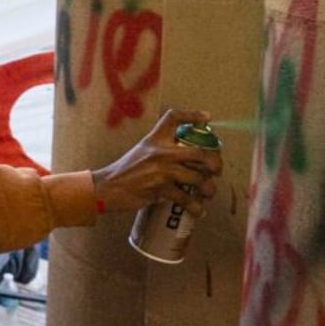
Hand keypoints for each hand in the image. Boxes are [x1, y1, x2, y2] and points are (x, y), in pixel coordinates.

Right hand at [91, 109, 221, 216]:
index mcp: (154, 139)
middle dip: (214, 163)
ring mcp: (162, 170)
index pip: (173, 118)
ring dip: (207, 189)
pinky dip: (195, 207)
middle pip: (199, 152)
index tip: (206, 118)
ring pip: (197, 178)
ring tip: (207, 193)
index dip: (192, 115)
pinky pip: (186, 199)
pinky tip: (198, 210)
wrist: (108, 187)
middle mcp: (160, 151)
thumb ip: (161, 150)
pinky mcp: (161, 188)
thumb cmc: (124, 171)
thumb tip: (188, 158)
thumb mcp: (141, 151)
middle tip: (216, 170)